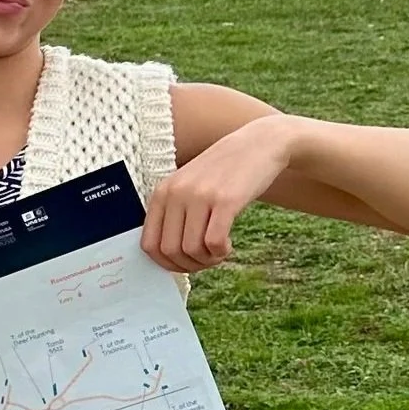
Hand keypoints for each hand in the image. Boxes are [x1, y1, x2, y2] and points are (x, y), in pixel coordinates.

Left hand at [142, 115, 298, 271]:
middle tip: (206, 260)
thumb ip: (174, 214)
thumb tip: (168, 256)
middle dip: (188, 265)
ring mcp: (200, 195)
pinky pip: (214, 242)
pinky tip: (228, 245)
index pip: (148, 244)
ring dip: (207, 261)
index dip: (165, 263)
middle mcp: (176, 193)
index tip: (184, 264)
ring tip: (218, 252)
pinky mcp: (226, 200)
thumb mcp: (188, 186)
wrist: (259, 144)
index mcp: (162, 193)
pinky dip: (220, 253)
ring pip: (191, 250)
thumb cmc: (223, 172)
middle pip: (169, 251)